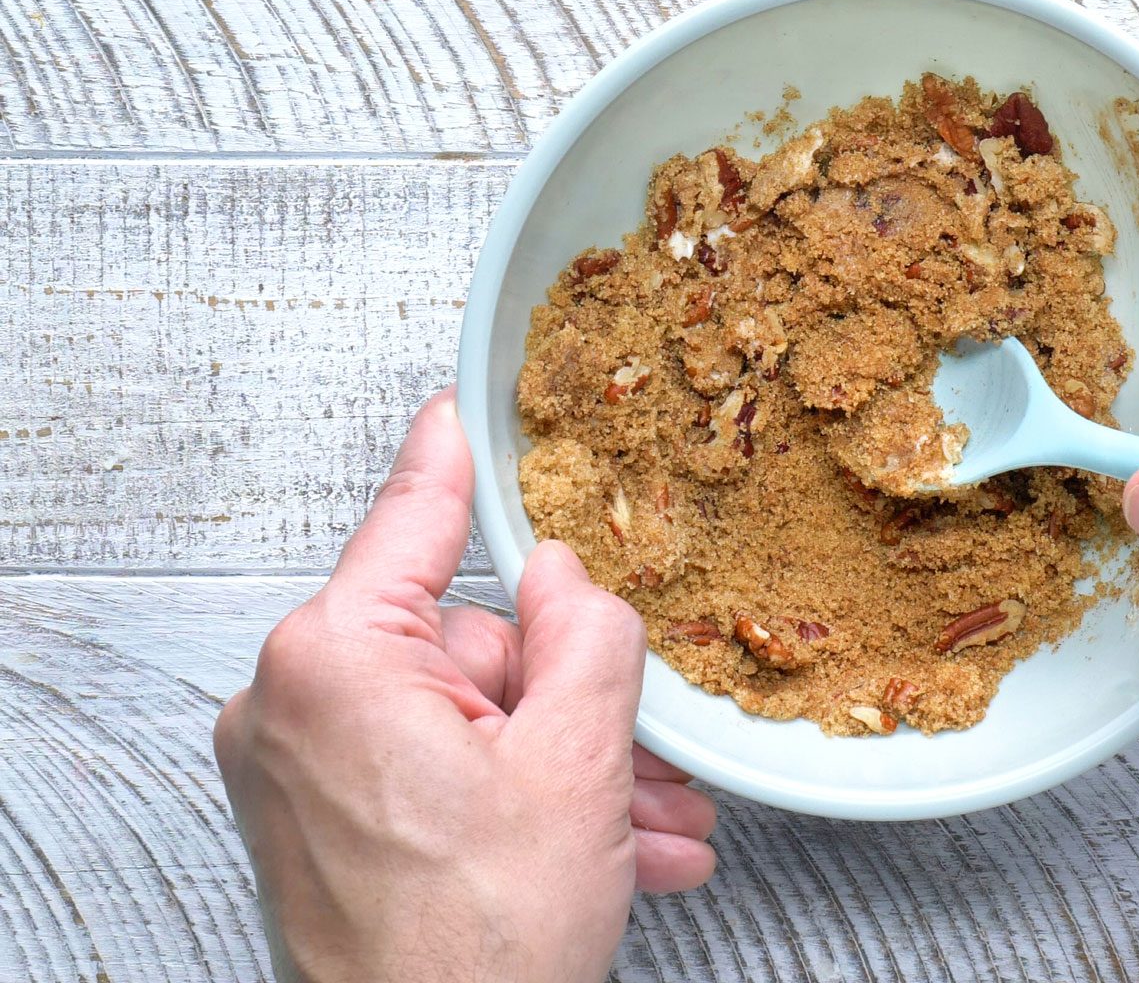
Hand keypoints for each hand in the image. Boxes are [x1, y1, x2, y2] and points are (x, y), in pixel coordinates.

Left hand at [214, 390, 714, 982]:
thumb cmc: (475, 948)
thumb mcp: (575, 762)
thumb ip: (586, 638)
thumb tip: (572, 578)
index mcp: (334, 662)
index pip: (413, 526)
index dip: (453, 460)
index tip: (454, 406)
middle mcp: (296, 707)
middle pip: (473, 646)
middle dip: (572, 701)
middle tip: (642, 758)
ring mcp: (306, 773)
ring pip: (472, 721)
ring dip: (570, 768)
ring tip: (644, 823)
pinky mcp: (326, 826)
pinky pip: (443, 774)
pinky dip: (525, 802)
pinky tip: (607, 848)